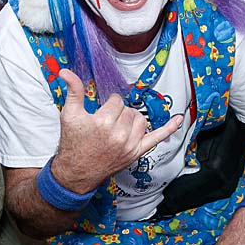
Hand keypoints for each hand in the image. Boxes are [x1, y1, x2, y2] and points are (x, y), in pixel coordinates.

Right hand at [51, 69, 182, 193]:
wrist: (76, 173)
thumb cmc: (73, 143)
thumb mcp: (69, 115)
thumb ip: (73, 91)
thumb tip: (65, 72)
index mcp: (103, 122)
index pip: (117, 101)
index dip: (109, 105)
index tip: (102, 113)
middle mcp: (118, 134)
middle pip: (129, 110)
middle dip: (119, 113)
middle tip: (107, 122)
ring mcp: (130, 145)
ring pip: (141, 120)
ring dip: (133, 119)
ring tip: (120, 126)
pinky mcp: (136, 153)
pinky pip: (157, 138)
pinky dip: (169, 128)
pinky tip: (179, 119)